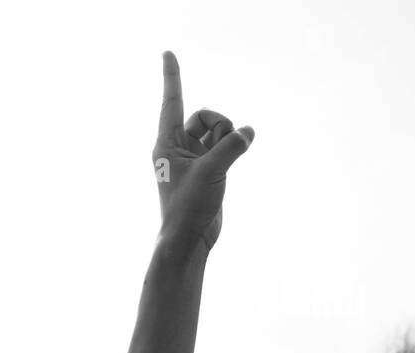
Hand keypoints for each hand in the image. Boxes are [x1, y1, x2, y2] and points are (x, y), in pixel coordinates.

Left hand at [153, 52, 253, 252]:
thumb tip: (248, 131)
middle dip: (220, 125)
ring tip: (223, 166)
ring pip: (218, 130)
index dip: (172, 76)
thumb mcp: (212, 171)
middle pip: (204, 115)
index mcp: (166, 143)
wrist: (190, 238)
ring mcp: (193, 157)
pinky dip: (234, 146)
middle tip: (220, 150)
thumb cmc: (188, 207)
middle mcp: (177, 147)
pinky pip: (225, 144)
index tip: (167, 52)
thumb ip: (232, 146)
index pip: (172, 102)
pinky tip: (239, 154)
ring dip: (229, 139)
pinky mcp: (208, 167)